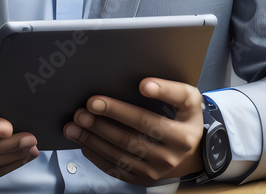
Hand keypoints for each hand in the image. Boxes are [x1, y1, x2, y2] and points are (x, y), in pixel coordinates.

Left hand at [62, 78, 205, 185]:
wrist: (190, 155)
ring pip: (119, 154)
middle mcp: (169, 156)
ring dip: (93, 138)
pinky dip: (96, 154)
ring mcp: (154, 171)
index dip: (139, 106)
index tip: (138, 87)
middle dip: (104, 122)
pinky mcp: (142, 179)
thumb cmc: (184, 120)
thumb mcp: (189, 103)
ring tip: (75, 124)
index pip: (155, 119)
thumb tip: (144, 85)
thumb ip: (172, 91)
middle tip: (84, 109)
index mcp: (182, 136)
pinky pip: (115, 168)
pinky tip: (83, 141)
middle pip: (131, 137)